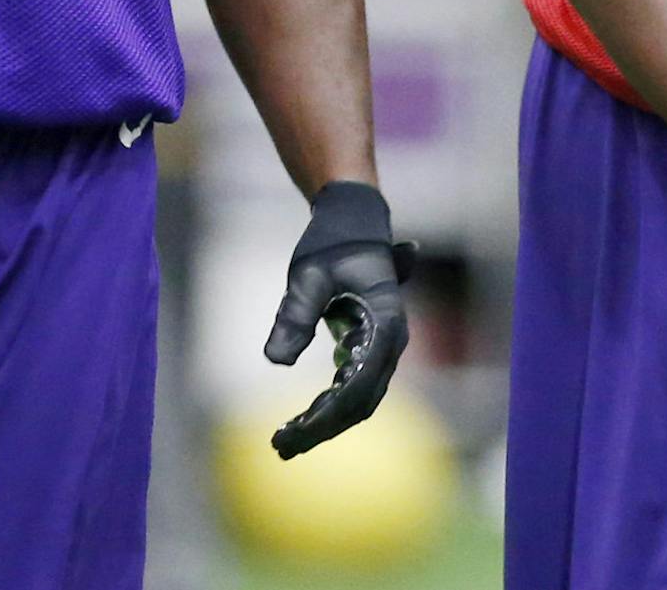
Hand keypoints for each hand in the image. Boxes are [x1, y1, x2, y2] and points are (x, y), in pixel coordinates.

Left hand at [264, 181, 413, 458]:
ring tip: (285, 441)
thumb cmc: (333, 242)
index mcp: (384, 324)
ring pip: (360, 399)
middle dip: (323, 429)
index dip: (325, 415)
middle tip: (280, 448)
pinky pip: (355, 386)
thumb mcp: (308, 274)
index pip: (357, 386)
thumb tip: (274, 361)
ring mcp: (383, 346)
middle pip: (361, 402)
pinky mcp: (370, 346)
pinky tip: (301, 419)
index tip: (292, 431)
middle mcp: (391, 342)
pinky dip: (330, 406)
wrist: (354, 218)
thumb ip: (294, 314)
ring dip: (326, 422)